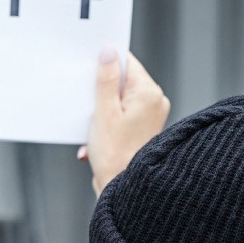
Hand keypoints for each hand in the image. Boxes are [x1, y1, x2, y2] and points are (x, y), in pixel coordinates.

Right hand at [81, 48, 169, 195]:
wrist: (125, 190)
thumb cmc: (116, 155)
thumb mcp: (104, 112)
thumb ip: (106, 80)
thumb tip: (108, 52)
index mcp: (148, 92)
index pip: (127, 62)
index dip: (106, 64)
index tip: (89, 70)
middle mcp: (155, 101)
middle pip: (123, 81)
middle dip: (101, 91)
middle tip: (88, 105)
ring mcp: (151, 115)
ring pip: (120, 99)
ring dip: (102, 111)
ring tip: (93, 130)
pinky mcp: (144, 128)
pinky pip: (123, 115)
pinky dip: (108, 124)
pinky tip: (96, 141)